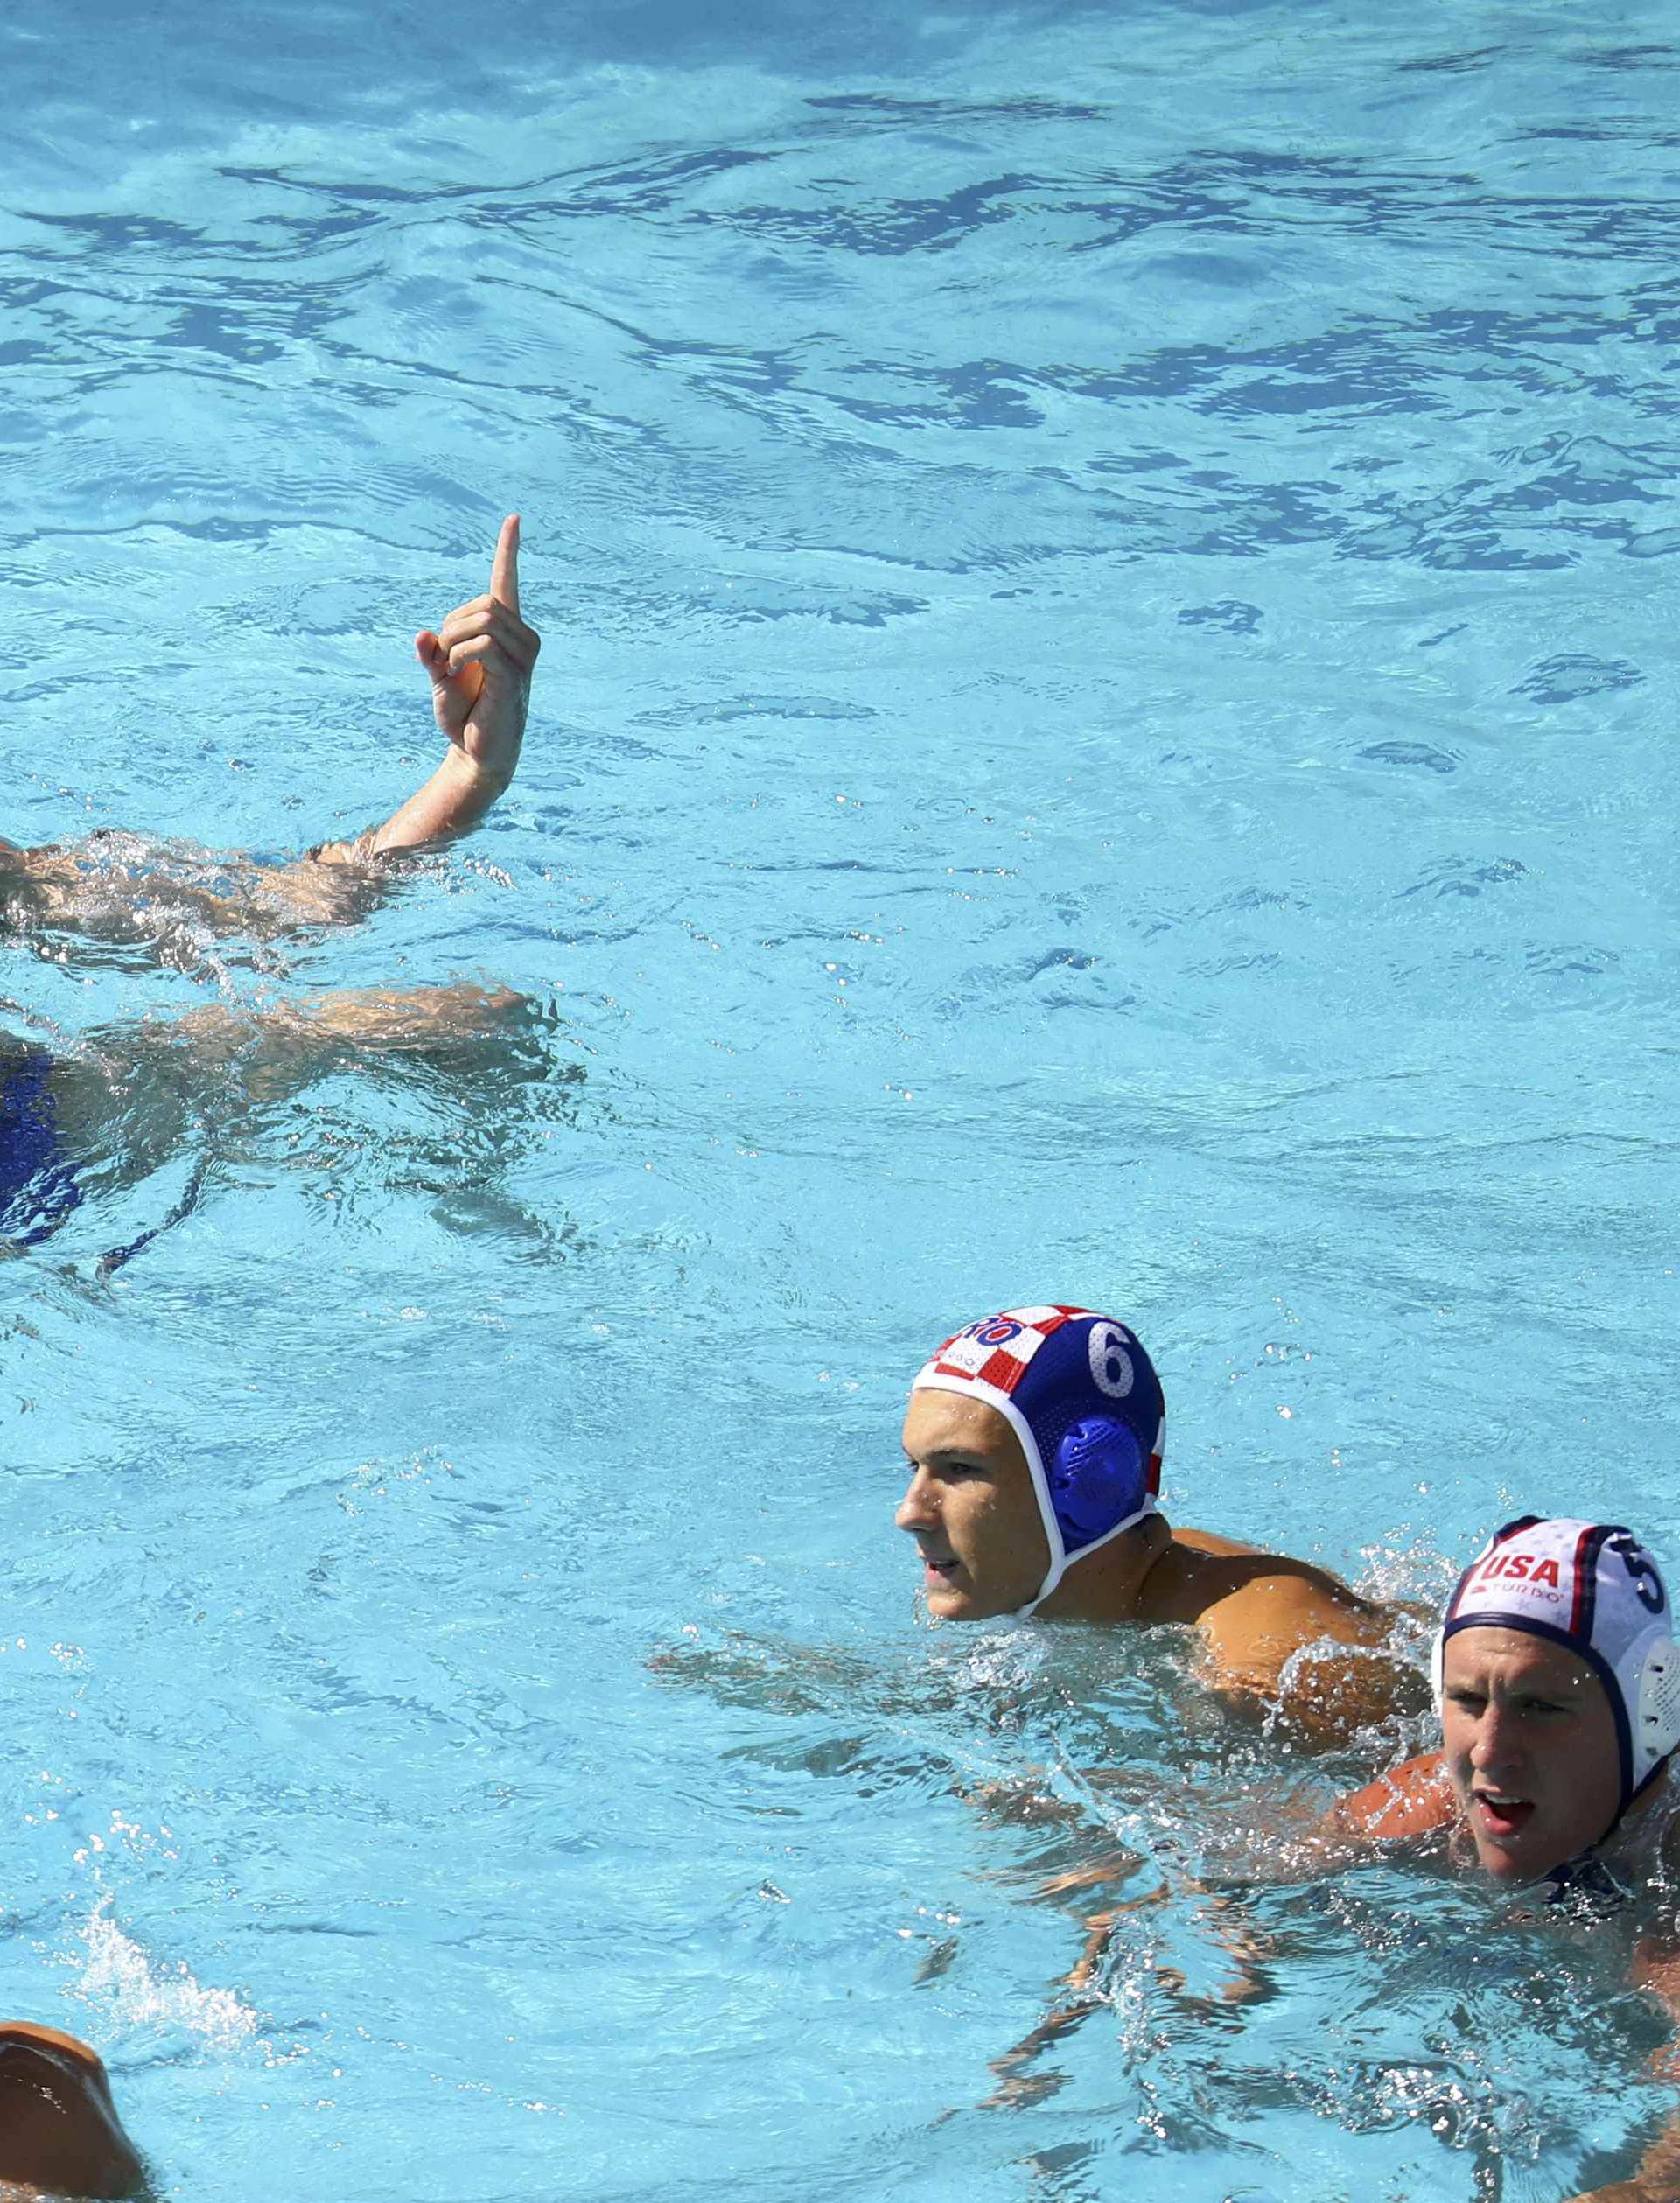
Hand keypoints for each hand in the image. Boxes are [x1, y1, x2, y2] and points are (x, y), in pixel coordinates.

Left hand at [414, 514, 540, 789]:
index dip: (509, 550)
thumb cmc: (464, 716)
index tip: (513, 518)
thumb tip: (421, 637)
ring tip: (451, 669)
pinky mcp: (515, 676)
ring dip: (454, 642)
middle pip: (484, 602)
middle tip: (444, 659)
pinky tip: (457, 673)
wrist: (478, 755)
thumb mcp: (440, 678)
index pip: (508, 581)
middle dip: (452, 625)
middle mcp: (523, 639)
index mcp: (507, 633)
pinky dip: (460, 655)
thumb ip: (432, 654)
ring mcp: (524, 658)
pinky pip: (483, 645)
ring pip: (483, 619)